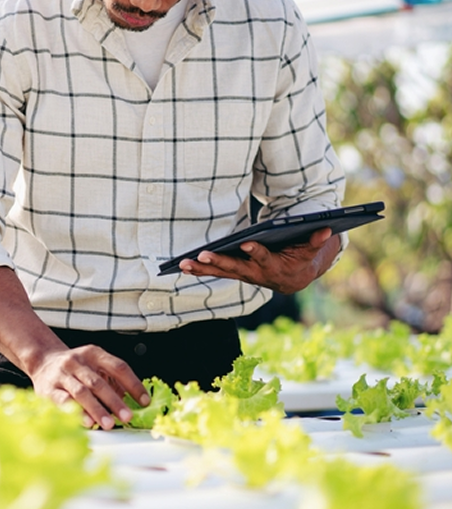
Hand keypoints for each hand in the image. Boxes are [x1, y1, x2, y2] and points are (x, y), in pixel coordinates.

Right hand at [30, 343, 149, 429]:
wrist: (43, 361)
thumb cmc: (75, 368)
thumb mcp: (94, 365)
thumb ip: (112, 381)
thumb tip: (134, 403)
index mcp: (94, 354)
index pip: (119, 367)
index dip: (133, 384)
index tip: (145, 401)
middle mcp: (78, 361)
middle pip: (99, 382)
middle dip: (115, 401)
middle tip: (127, 417)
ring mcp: (62, 374)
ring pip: (82, 392)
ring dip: (97, 409)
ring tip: (109, 424)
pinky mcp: (49, 389)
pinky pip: (64, 401)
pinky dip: (76, 412)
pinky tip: (86, 422)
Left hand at [178, 227, 339, 294]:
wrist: (294, 279)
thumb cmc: (301, 258)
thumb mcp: (309, 250)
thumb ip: (315, 241)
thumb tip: (325, 229)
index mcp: (274, 268)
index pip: (263, 259)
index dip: (256, 252)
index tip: (246, 243)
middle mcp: (255, 275)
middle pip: (234, 268)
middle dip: (218, 263)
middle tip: (202, 257)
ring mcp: (242, 275)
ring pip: (220, 273)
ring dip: (201, 269)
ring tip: (183, 264)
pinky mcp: (234, 273)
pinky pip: (214, 273)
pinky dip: (199, 270)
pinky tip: (182, 265)